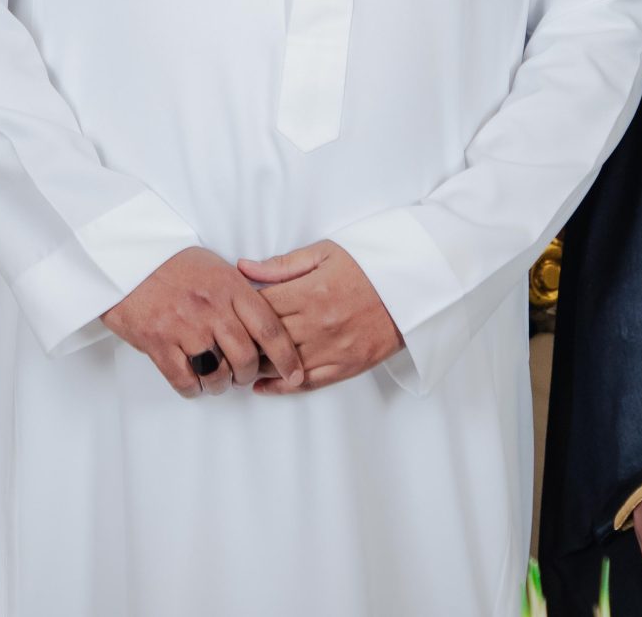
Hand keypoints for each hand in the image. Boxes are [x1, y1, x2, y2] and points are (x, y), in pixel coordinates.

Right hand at [100, 248, 303, 398]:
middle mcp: (211, 307)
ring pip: (217, 373)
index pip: (270, 328)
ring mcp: (183, 325)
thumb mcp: (215, 267)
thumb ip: (242, 293)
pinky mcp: (157, 341)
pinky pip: (184, 380)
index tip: (295, 373)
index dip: (286, 357)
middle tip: (242, 375)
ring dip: (220, 385)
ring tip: (216, 380)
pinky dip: (193, 389)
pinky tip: (193, 382)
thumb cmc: (172, 264)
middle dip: (248, 374)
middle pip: (246, 357)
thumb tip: (265, 323)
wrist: (125, 258)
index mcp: (231, 286)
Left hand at [237, 241, 402, 393]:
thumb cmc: (370, 265)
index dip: (239, 311)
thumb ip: (283, 265)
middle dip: (243, 340)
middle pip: (266, 339)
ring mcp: (333, 349)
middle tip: (227, 340)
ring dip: (258, 365)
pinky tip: (262, 386)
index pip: (260, 307)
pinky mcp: (347, 366)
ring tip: (239, 363)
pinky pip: (307, 383)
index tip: (229, 311)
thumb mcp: (326, 253)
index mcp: (310, 292)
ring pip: (281, 364)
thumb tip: (243, 268)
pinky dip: (281, 388)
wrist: (415, 288)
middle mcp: (318, 324)